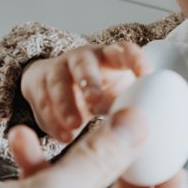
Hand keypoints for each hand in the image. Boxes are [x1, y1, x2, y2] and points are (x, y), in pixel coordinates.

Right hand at [20, 41, 151, 143]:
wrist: (58, 87)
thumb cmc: (100, 93)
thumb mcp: (119, 97)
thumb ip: (132, 108)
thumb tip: (149, 130)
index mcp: (110, 57)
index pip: (124, 51)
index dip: (135, 60)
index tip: (145, 74)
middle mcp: (83, 58)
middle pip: (84, 63)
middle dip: (89, 81)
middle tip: (94, 101)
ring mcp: (58, 69)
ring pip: (58, 82)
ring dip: (65, 105)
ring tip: (74, 127)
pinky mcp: (38, 83)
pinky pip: (41, 100)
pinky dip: (51, 120)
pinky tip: (63, 136)